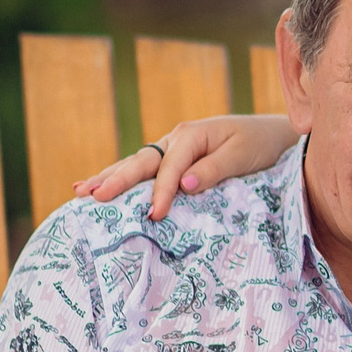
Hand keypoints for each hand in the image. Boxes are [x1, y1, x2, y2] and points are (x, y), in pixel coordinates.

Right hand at [74, 114, 301, 219]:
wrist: (272, 135)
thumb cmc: (259, 145)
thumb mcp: (243, 156)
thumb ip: (214, 170)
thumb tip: (184, 185)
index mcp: (191, 135)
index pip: (169, 168)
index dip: (160, 192)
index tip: (153, 216)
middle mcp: (176, 139)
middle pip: (140, 162)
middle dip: (116, 180)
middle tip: (92, 197)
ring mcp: (171, 148)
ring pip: (135, 164)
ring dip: (108, 177)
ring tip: (80, 191)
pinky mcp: (172, 159)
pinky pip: (143, 170)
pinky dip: (120, 177)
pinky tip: (95, 184)